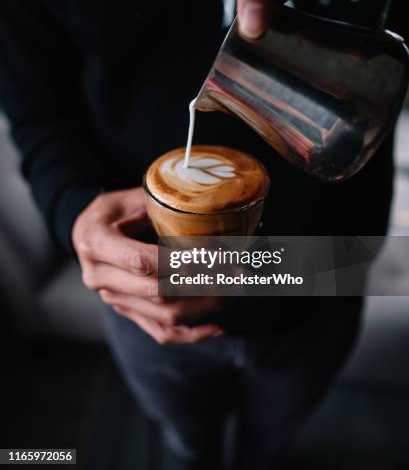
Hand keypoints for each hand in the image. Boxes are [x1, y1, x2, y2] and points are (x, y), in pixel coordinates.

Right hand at [72, 187, 223, 343]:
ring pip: (164, 315)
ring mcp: (114, 299)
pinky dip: (191, 334)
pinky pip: (160, 332)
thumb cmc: (111, 211)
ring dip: (205, 305)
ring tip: (234, 288)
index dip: (181, 261)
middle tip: (236, 270)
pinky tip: (217, 327)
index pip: (142, 261)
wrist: (86, 233)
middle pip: (158, 291)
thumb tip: (204, 209)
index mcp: (97, 244)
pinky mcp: (128, 312)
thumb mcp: (128, 198)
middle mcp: (101, 278)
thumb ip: (159, 205)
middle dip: (203, 283)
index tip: (214, 254)